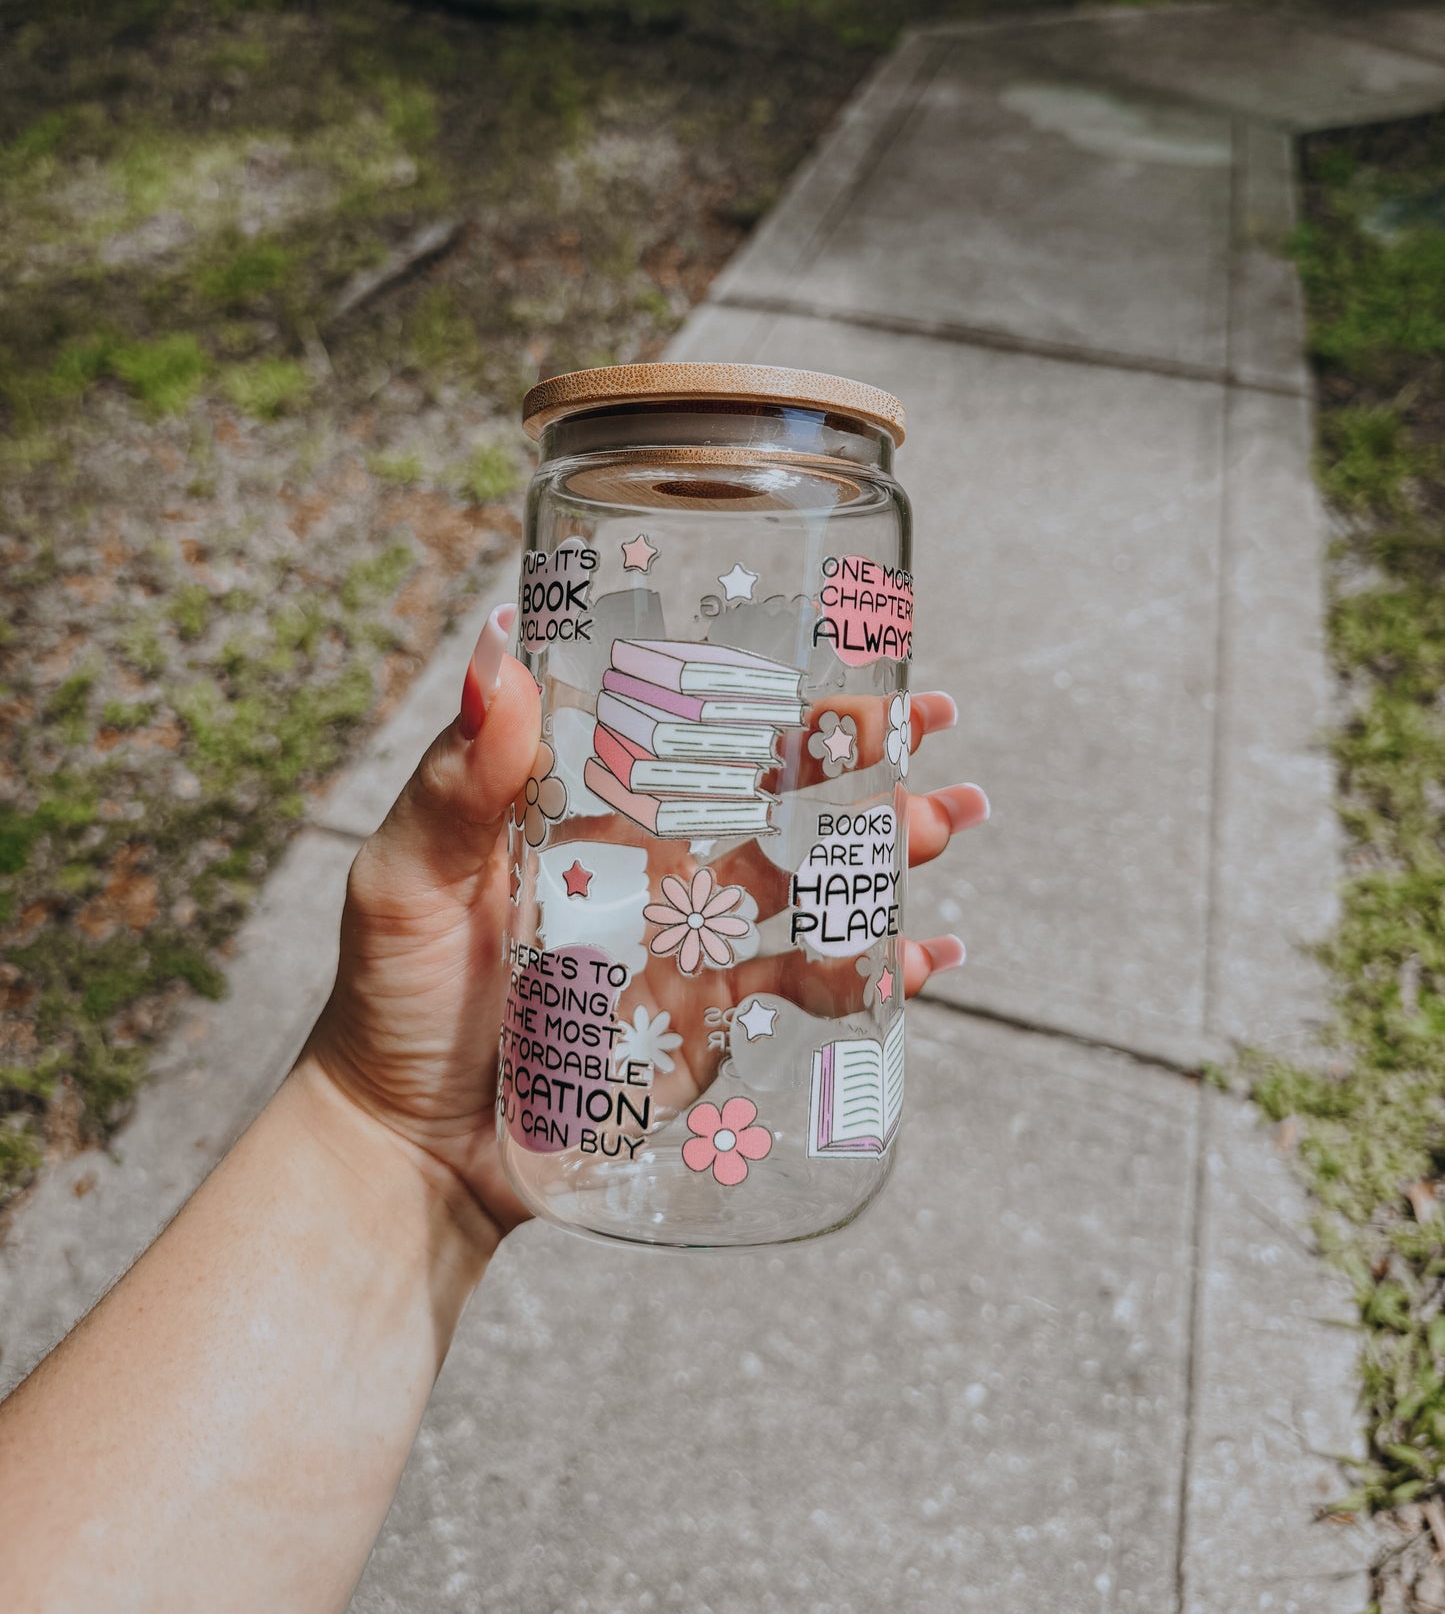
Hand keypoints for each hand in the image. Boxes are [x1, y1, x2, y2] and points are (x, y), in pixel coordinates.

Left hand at [304, 605, 989, 1239]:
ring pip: (812, 880)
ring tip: (947, 823)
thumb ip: (454, 783)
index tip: (846, 652)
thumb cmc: (392, 999)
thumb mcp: (407, 879)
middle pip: (778, 793)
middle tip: (933, 726)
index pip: (696, 725)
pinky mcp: (712, 1024)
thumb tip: (496, 652)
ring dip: (885, 848)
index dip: (771, 686)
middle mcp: (655, 862)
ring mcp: (692, 943)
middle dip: (860, 757)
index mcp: (592, 808)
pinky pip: (806, 987)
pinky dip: (875, 970)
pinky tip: (927, 956)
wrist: (409, 1149)